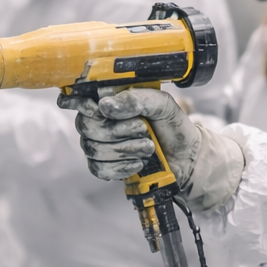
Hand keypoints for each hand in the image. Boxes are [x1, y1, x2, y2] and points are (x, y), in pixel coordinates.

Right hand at [59, 87, 199, 182]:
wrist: (186, 157)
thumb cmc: (173, 126)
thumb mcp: (162, 104)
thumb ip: (136, 98)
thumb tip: (105, 105)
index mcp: (111, 100)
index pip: (80, 98)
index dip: (80, 104)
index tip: (97, 109)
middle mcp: (100, 121)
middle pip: (86, 126)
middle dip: (117, 130)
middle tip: (143, 129)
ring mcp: (101, 145)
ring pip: (93, 148)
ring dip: (124, 149)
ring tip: (148, 147)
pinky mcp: (106, 166)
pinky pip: (99, 168)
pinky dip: (121, 167)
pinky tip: (138, 163)